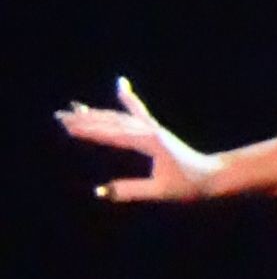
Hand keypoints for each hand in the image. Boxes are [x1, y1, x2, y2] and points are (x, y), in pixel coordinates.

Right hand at [54, 77, 222, 202]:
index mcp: (149, 142)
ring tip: (76, 108)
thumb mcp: (159, 191)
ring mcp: (153, 129)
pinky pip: (138, 112)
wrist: (214, 176)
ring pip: (119, 117)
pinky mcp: (157, 131)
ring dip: (97, 113)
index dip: (88, 132)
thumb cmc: (189, 186)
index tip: (68, 128)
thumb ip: (130, 191)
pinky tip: (121, 86)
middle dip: (85, 120)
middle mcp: (149, 130)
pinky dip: (128, 100)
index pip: (112, 135)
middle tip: (61, 117)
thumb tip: (101, 192)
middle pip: (111, 122)